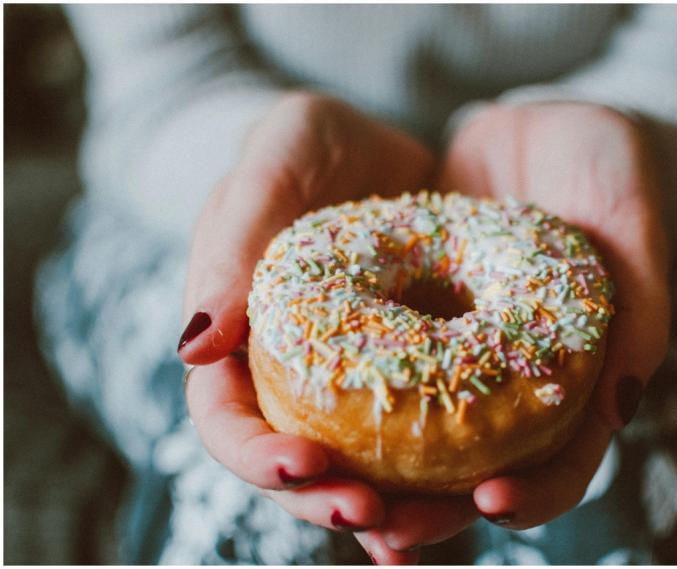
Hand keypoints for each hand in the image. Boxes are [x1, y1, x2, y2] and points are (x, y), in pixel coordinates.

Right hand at [177, 92, 434, 545]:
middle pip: (293, 462)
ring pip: (357, 466)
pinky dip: (437, 476)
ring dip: (384, 509)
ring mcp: (352, 383)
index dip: (254, 455)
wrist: (378, 146)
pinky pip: (420, 437)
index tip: (303, 463)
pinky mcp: (411, 376)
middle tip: (371, 513)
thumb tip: (191, 348)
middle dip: (323, 497)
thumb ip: (234, 243)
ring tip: (414, 535)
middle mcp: (292, 375)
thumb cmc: (310, 144)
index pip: (225, 418)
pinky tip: (471, 497)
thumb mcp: (273, 165)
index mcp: (240, 339)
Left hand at [364, 102, 670, 561]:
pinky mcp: (412, 322)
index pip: (562, 461)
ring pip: (419, 440)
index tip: (489, 501)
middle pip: (477, 472)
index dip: (534, 493)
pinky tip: (308, 424)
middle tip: (384, 522)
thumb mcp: (632, 218)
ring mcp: (459, 355)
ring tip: (334, 490)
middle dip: (433, 507)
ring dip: (380, 476)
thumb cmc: (605, 167)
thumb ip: (643, 306)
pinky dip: (349, 407)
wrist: (541, 124)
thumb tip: (619, 410)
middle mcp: (511, 378)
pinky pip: (379, 373)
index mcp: (574, 375)